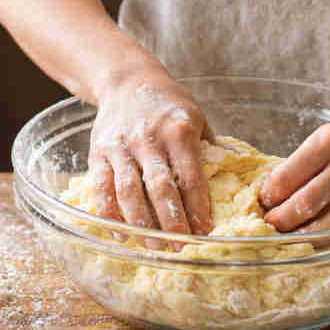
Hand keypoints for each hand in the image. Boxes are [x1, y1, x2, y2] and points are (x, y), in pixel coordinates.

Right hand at [87, 75, 214, 236]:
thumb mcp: (197, 117)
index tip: (205, 232)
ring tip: (153, 246)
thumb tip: (231, 184)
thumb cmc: (169, 104)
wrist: (127, 80)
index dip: (197, 208)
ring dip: (141, 223)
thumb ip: (209, 149)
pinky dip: (109, 212)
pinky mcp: (99, 152)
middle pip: (160, 187)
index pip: (190, 176)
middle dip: (171, 222)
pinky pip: (101, 186)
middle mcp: (149, 139)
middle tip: (180, 249)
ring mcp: (121, 146)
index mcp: (179, 131)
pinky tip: (119, 233)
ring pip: (129, 190)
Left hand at [259, 102, 329, 232]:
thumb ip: (307, 162)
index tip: (263, 205)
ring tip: (294, 242)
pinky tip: (326, 243)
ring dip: (310, 235)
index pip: (291, 172)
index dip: (272, 194)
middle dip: (285, 219)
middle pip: (310, 200)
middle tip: (271, 229)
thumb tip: (277, 193)